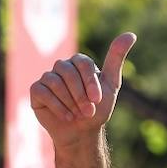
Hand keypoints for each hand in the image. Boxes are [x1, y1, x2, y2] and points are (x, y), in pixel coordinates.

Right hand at [29, 33, 136, 148]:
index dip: (90, 82)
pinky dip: (58, 107)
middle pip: (67, 71)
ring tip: (77, 115)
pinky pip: (42, 91)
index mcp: (78, 63)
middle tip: (88, 111)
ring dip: (69, 102)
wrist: (82, 132)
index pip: (83, 63)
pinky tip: (67, 117)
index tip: (97, 100)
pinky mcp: (36, 90)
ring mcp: (47, 77)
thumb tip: (131, 34)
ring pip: (54, 81)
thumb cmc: (96, 109)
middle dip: (80, 95)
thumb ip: (116, 59)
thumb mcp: (111, 85)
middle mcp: (61, 67)